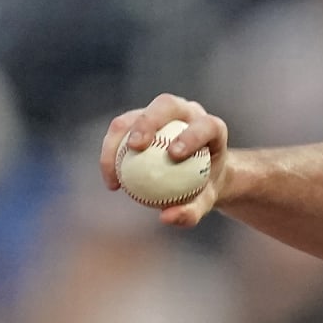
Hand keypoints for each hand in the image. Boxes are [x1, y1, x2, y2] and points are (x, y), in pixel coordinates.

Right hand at [99, 93, 229, 227]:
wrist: (197, 177)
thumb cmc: (204, 188)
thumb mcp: (205, 203)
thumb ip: (192, 212)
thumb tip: (166, 217)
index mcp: (211, 128)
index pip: (205, 125)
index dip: (191, 135)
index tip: (174, 155)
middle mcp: (187, 113)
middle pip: (166, 105)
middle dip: (148, 120)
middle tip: (135, 147)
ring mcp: (161, 114)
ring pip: (135, 115)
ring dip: (118, 139)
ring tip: (113, 173)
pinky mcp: (139, 119)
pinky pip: (120, 131)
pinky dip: (111, 153)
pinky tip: (111, 182)